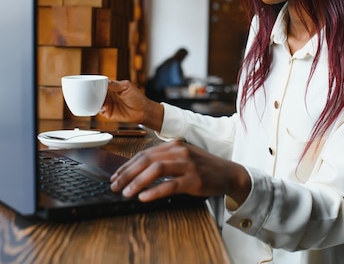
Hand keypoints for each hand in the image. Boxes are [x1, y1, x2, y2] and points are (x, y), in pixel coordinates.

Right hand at [99, 80, 162, 129]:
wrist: (143, 111)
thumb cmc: (137, 98)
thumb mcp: (127, 87)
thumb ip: (115, 85)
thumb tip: (105, 82)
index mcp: (112, 87)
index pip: (100, 84)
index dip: (96, 84)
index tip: (93, 85)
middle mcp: (108, 95)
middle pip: (96, 93)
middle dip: (93, 93)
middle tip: (93, 93)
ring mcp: (108, 104)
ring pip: (96, 102)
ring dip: (94, 101)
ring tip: (97, 100)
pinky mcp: (108, 113)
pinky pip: (99, 111)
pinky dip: (98, 109)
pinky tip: (102, 107)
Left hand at [110, 140, 250, 203]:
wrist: (229, 174)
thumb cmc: (203, 168)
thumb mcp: (182, 158)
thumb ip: (164, 161)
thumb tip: (138, 172)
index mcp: (174, 145)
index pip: (144, 154)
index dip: (127, 165)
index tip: (115, 176)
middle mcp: (179, 151)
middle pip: (146, 160)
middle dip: (127, 173)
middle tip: (115, 185)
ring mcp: (187, 165)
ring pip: (155, 170)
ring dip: (137, 181)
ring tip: (126, 193)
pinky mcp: (194, 179)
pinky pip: (170, 185)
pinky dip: (154, 191)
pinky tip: (144, 197)